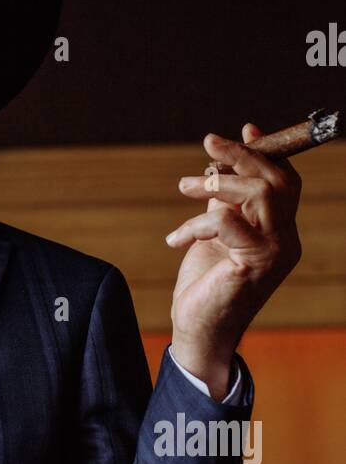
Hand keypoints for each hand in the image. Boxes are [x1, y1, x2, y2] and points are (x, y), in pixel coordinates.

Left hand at [166, 123, 301, 396]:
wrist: (198, 333)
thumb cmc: (205, 286)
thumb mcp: (212, 234)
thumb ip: (222, 205)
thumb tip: (218, 167)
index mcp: (279, 232)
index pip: (285, 183)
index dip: (265, 153)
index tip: (244, 130)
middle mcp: (287, 242)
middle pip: (275, 181)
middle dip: (241, 155)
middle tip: (208, 144)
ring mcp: (276, 254)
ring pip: (258, 194)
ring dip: (216, 183)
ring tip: (184, 188)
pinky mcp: (255, 264)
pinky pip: (227, 222)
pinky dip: (196, 223)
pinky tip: (176, 239)